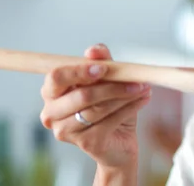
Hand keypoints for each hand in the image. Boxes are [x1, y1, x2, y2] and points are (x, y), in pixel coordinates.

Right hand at [39, 44, 151, 168]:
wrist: (119, 140)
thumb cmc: (107, 106)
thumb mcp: (106, 79)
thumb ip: (100, 61)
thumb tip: (94, 50)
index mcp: (51, 92)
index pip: (56, 77)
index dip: (79, 71)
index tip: (103, 68)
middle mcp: (51, 114)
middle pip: (81, 95)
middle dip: (111, 86)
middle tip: (134, 79)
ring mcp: (66, 131)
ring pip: (97, 109)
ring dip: (124, 96)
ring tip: (143, 87)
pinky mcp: (86, 143)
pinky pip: (110, 121)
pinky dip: (129, 108)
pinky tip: (142, 99)